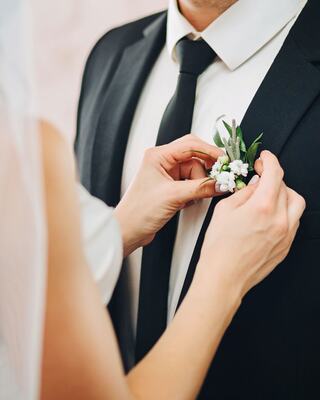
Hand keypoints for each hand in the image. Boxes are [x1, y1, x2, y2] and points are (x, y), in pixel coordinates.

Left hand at [114, 135, 223, 256]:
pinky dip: (195, 190)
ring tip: (195, 196)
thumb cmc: (140, 211)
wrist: (129, 231)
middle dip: (206, 167)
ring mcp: (167, 174)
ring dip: (200, 183)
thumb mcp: (173, 196)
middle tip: (219, 176)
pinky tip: (189, 201)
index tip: (225, 160)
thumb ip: (200, 188)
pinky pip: (191, 182)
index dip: (210, 151)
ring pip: (194, 171)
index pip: (190, 145)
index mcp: (158, 156)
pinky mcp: (171, 187)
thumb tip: (221, 183)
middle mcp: (162, 162)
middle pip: (194, 156)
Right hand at [197, 150, 305, 301]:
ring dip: (284, 194)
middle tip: (260, 177)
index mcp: (262, 207)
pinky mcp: (286, 245)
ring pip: (296, 203)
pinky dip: (285, 211)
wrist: (224, 277)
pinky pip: (293, 221)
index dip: (269, 160)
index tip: (264, 158)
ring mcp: (286, 234)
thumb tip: (255, 184)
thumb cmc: (219, 248)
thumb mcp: (224, 211)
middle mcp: (279, 219)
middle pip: (286, 186)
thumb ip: (244, 192)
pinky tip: (269, 215)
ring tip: (268, 196)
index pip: (274, 173)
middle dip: (273, 177)